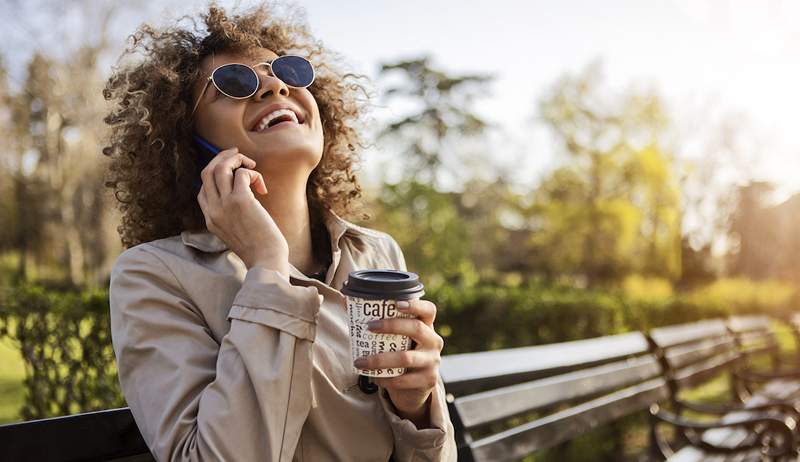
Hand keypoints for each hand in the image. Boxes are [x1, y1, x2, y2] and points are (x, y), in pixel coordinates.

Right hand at [196, 147, 288, 273]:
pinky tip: (262, 189)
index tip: (232, 170)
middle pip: (207, 172)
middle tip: (239, 155)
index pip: (203, 188)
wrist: (266, 261)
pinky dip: (252, 174)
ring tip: (251, 165)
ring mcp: (225, 205)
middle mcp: (213, 210)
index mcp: (210, 219)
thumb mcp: (236, 233)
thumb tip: (243, 196)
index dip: (216, 174)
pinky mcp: (241, 201)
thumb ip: (232, 216)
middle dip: (222, 158)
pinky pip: (241, 174)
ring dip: (236, 160)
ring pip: (220, 168)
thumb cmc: (259, 249)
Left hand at [353, 298, 443, 427]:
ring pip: (406, 358)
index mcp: (427, 326)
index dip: (415, 305)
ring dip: (380, 360)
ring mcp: (432, 361)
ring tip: (360, 362)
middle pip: (416, 328)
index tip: (396, 304)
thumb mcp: (396, 337)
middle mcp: (433, 341)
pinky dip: (385, 379)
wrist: (415, 386)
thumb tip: (345, 301)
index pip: (428, 310)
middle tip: (369, 326)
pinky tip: (374, 378)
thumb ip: (377, 321)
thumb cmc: (401, 353)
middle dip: (392, 326)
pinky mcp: (428, 380)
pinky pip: (403, 380)